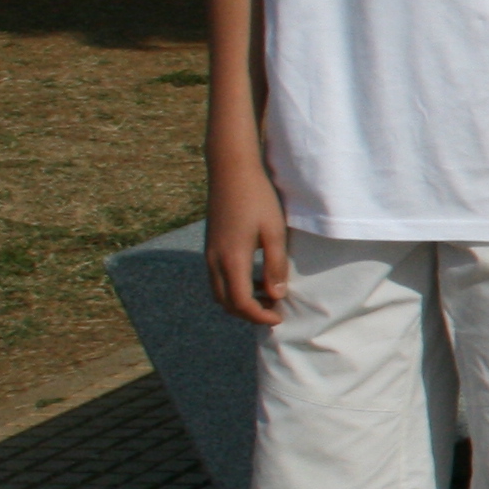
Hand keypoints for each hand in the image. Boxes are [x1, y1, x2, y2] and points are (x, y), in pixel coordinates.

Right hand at [204, 156, 290, 326]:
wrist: (231, 171)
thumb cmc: (258, 198)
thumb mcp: (274, 232)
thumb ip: (275, 265)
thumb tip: (276, 295)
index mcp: (232, 259)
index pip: (241, 302)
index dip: (259, 316)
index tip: (279, 317)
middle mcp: (214, 260)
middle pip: (226, 303)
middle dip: (249, 314)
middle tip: (274, 311)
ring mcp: (208, 254)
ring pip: (219, 292)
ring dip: (240, 301)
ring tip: (267, 296)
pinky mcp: (210, 247)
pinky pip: (217, 278)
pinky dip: (233, 287)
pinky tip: (255, 278)